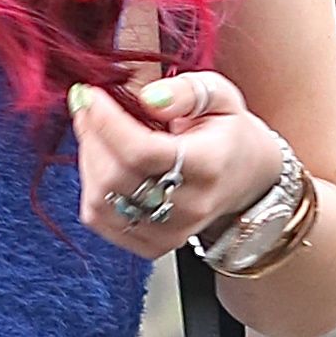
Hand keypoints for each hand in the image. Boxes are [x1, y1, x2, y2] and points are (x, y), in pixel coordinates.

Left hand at [67, 67, 285, 258]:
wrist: (248, 178)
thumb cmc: (230, 133)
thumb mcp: (219, 96)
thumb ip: (185, 91)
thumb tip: (149, 97)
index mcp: (209, 165)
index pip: (142, 152)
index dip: (106, 122)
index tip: (90, 95)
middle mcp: (190, 206)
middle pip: (116, 177)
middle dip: (92, 135)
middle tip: (87, 105)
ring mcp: (170, 231)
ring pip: (101, 201)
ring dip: (88, 160)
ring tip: (95, 131)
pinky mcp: (152, 244)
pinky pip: (99, 220)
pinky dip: (91, 187)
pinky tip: (101, 161)